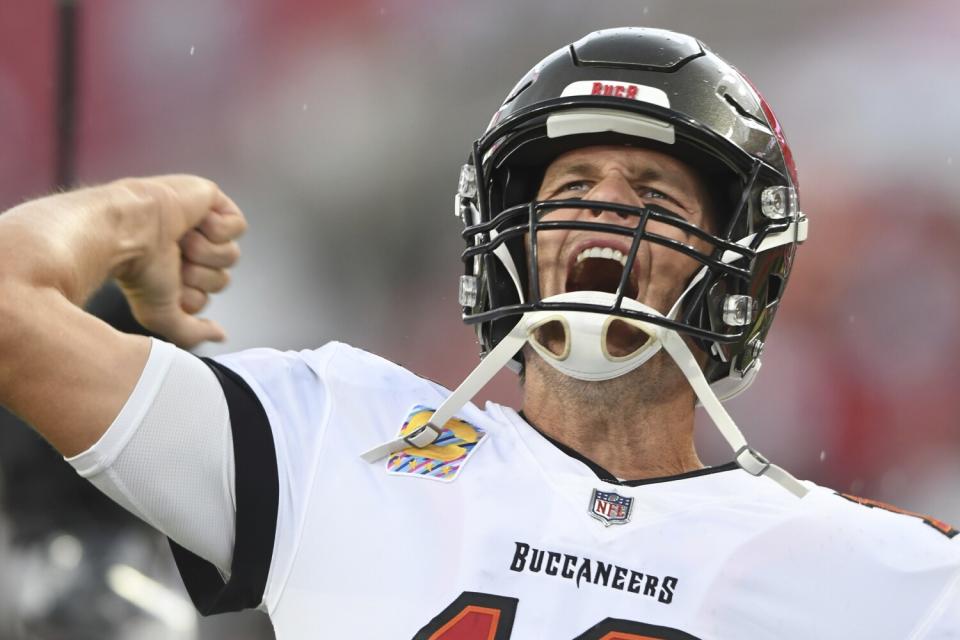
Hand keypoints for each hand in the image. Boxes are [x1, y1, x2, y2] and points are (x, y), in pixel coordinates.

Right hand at [112, 175, 246, 347]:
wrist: (128, 231)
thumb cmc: (138, 271)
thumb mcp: (161, 316)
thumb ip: (191, 332)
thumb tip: (220, 335)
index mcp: (173, 271)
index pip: (205, 295)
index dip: (191, 295)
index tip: (166, 282)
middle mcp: (187, 249)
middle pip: (222, 278)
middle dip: (199, 275)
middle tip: (172, 259)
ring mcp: (199, 223)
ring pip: (232, 255)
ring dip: (205, 253)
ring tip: (178, 239)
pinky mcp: (211, 199)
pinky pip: (238, 226)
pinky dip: (217, 229)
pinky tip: (192, 221)